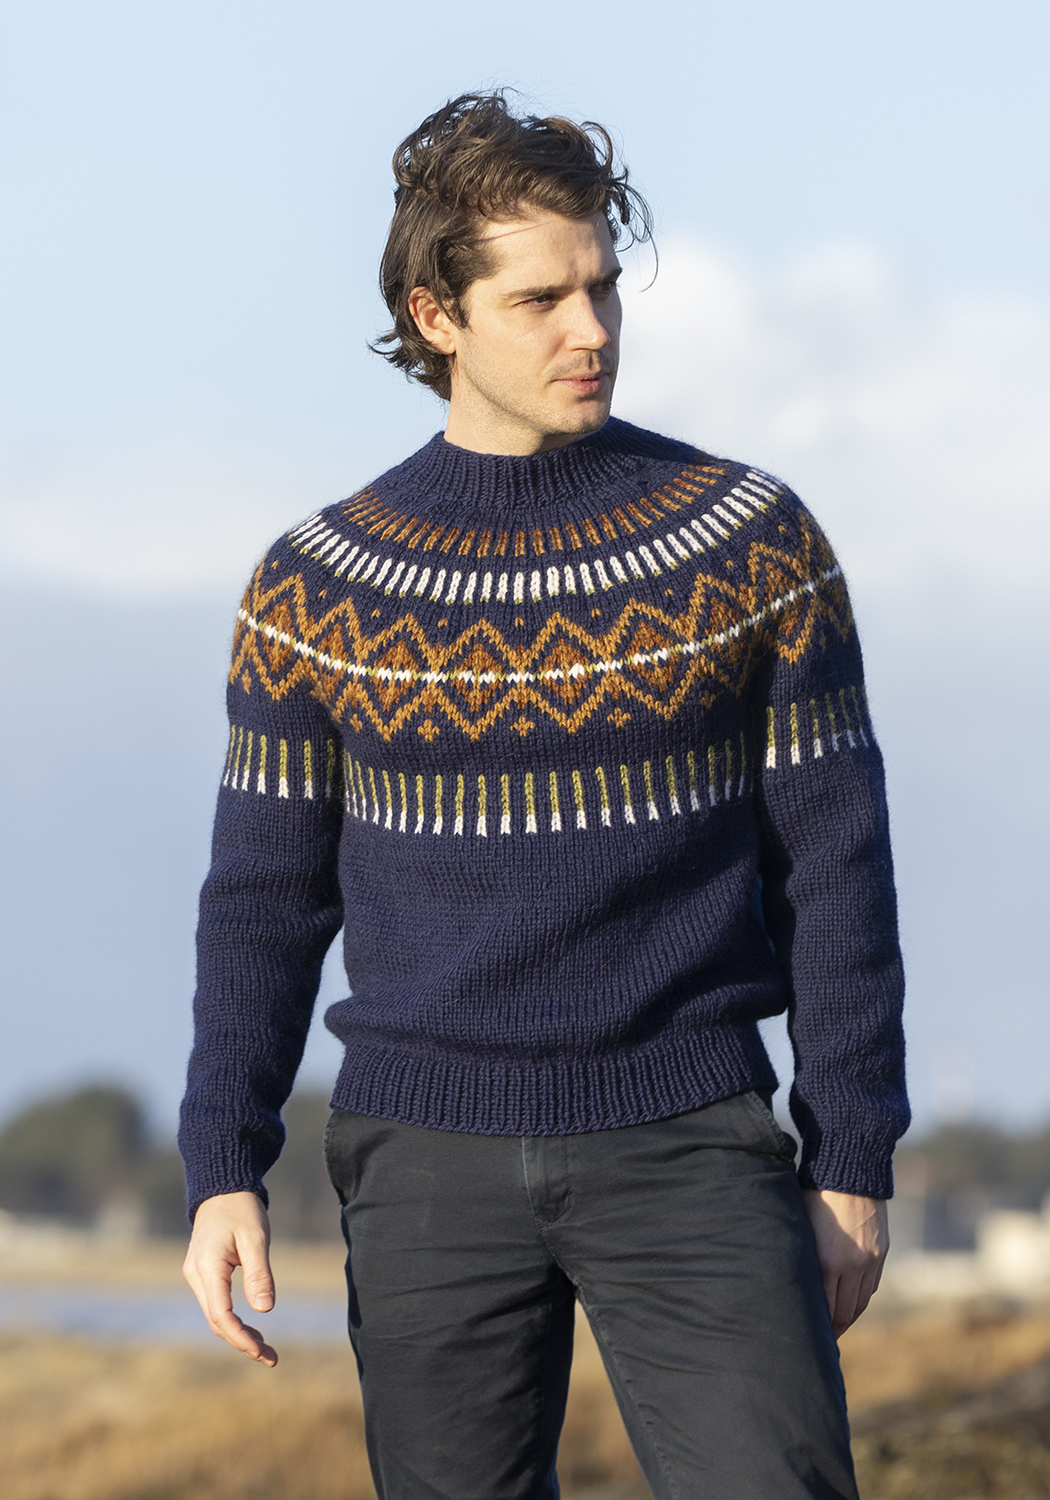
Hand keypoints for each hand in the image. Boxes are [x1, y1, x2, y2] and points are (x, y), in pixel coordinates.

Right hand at [182, 1191, 277, 1365]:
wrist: (222, 1187)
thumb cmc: (242, 1209)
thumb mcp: (256, 1238)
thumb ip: (259, 1274)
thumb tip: (264, 1310)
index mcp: (207, 1267)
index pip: (221, 1315)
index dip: (241, 1338)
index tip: (262, 1352)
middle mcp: (196, 1275)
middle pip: (216, 1321)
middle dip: (242, 1342)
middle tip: (271, 1358)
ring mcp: (197, 1275)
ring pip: (215, 1315)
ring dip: (238, 1334)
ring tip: (266, 1350)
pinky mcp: (203, 1273)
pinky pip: (216, 1304)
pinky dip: (233, 1320)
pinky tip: (253, 1329)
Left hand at [801, 1189, 888, 1337]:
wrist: (849, 1169)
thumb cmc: (814, 1194)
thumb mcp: (802, 1225)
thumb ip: (804, 1257)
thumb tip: (796, 1285)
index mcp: (826, 1261)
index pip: (825, 1310)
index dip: (819, 1326)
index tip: (810, 1335)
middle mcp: (851, 1264)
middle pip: (845, 1313)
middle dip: (834, 1328)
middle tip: (823, 1339)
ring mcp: (870, 1259)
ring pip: (861, 1303)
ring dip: (849, 1316)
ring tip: (836, 1325)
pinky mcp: (882, 1251)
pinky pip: (872, 1285)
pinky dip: (861, 1297)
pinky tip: (850, 1301)